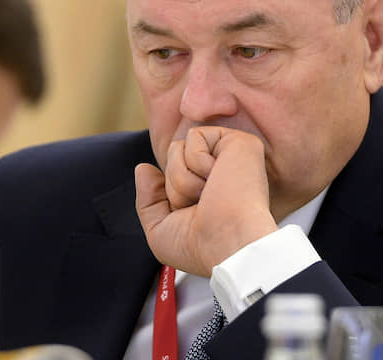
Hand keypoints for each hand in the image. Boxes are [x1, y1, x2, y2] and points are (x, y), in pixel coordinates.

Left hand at [135, 126, 278, 276]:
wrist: (229, 246)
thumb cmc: (201, 246)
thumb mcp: (160, 230)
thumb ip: (147, 200)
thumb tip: (143, 168)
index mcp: (209, 190)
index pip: (170, 175)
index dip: (170, 196)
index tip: (191, 217)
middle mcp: (222, 171)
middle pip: (171, 159)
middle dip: (174, 186)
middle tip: (201, 205)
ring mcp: (232, 156)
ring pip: (177, 148)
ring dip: (183, 179)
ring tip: (210, 195)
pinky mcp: (239, 141)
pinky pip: (194, 137)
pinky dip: (197, 161)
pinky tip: (219, 178)